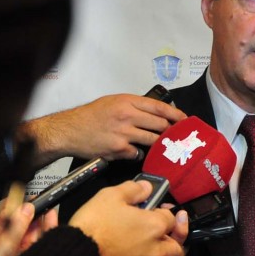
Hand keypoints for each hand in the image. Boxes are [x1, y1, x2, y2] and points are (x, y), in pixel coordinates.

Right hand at [0, 200, 57, 255]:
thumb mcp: (7, 251)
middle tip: (32, 202)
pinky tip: (7, 209)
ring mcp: (8, 251)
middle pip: (31, 230)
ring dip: (17, 215)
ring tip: (20, 203)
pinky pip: (3, 230)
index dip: (48, 221)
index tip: (49, 208)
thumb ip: (17, 230)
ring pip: (17, 228)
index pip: (46, 236)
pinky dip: (4, 219)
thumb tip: (27, 210)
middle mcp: (22, 255)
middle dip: (32, 215)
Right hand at [19, 93, 186, 166]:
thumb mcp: (113, 101)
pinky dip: (138, 154)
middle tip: (176, 136)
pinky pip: (137, 153)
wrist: (69, 130)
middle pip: (160, 124)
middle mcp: (127, 116)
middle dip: (170, 131)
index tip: (185, 120)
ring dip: (158, 144)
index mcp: (127, 101)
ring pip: (152, 140)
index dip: (176, 114)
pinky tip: (133, 152)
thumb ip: (134, 105)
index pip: (160, 107)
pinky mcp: (118, 149)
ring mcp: (124, 133)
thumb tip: (155, 112)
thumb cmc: (90, 116)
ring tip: (161, 146)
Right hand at [70, 180, 184, 255]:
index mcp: (154, 227)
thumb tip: (146, 187)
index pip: (171, 219)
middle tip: (146, 236)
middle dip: (164, 242)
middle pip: (172, 248)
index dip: (160, 215)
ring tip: (124, 252)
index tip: (150, 214)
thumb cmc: (93, 226)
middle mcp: (154, 251)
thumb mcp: (110, 196)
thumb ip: (132, 190)